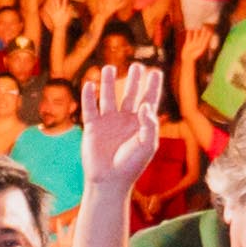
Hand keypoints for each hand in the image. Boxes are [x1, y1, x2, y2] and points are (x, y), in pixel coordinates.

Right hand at [79, 62, 165, 199]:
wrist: (109, 180)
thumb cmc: (131, 165)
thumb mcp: (147, 145)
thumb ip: (149, 124)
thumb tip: (144, 104)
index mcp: (141, 124)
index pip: (149, 100)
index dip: (152, 86)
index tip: (156, 72)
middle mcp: (125, 120)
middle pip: (130, 94)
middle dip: (133, 80)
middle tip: (137, 66)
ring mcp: (108, 122)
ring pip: (108, 97)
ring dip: (108, 82)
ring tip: (109, 68)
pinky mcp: (93, 127)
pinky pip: (90, 108)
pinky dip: (89, 96)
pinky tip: (89, 84)